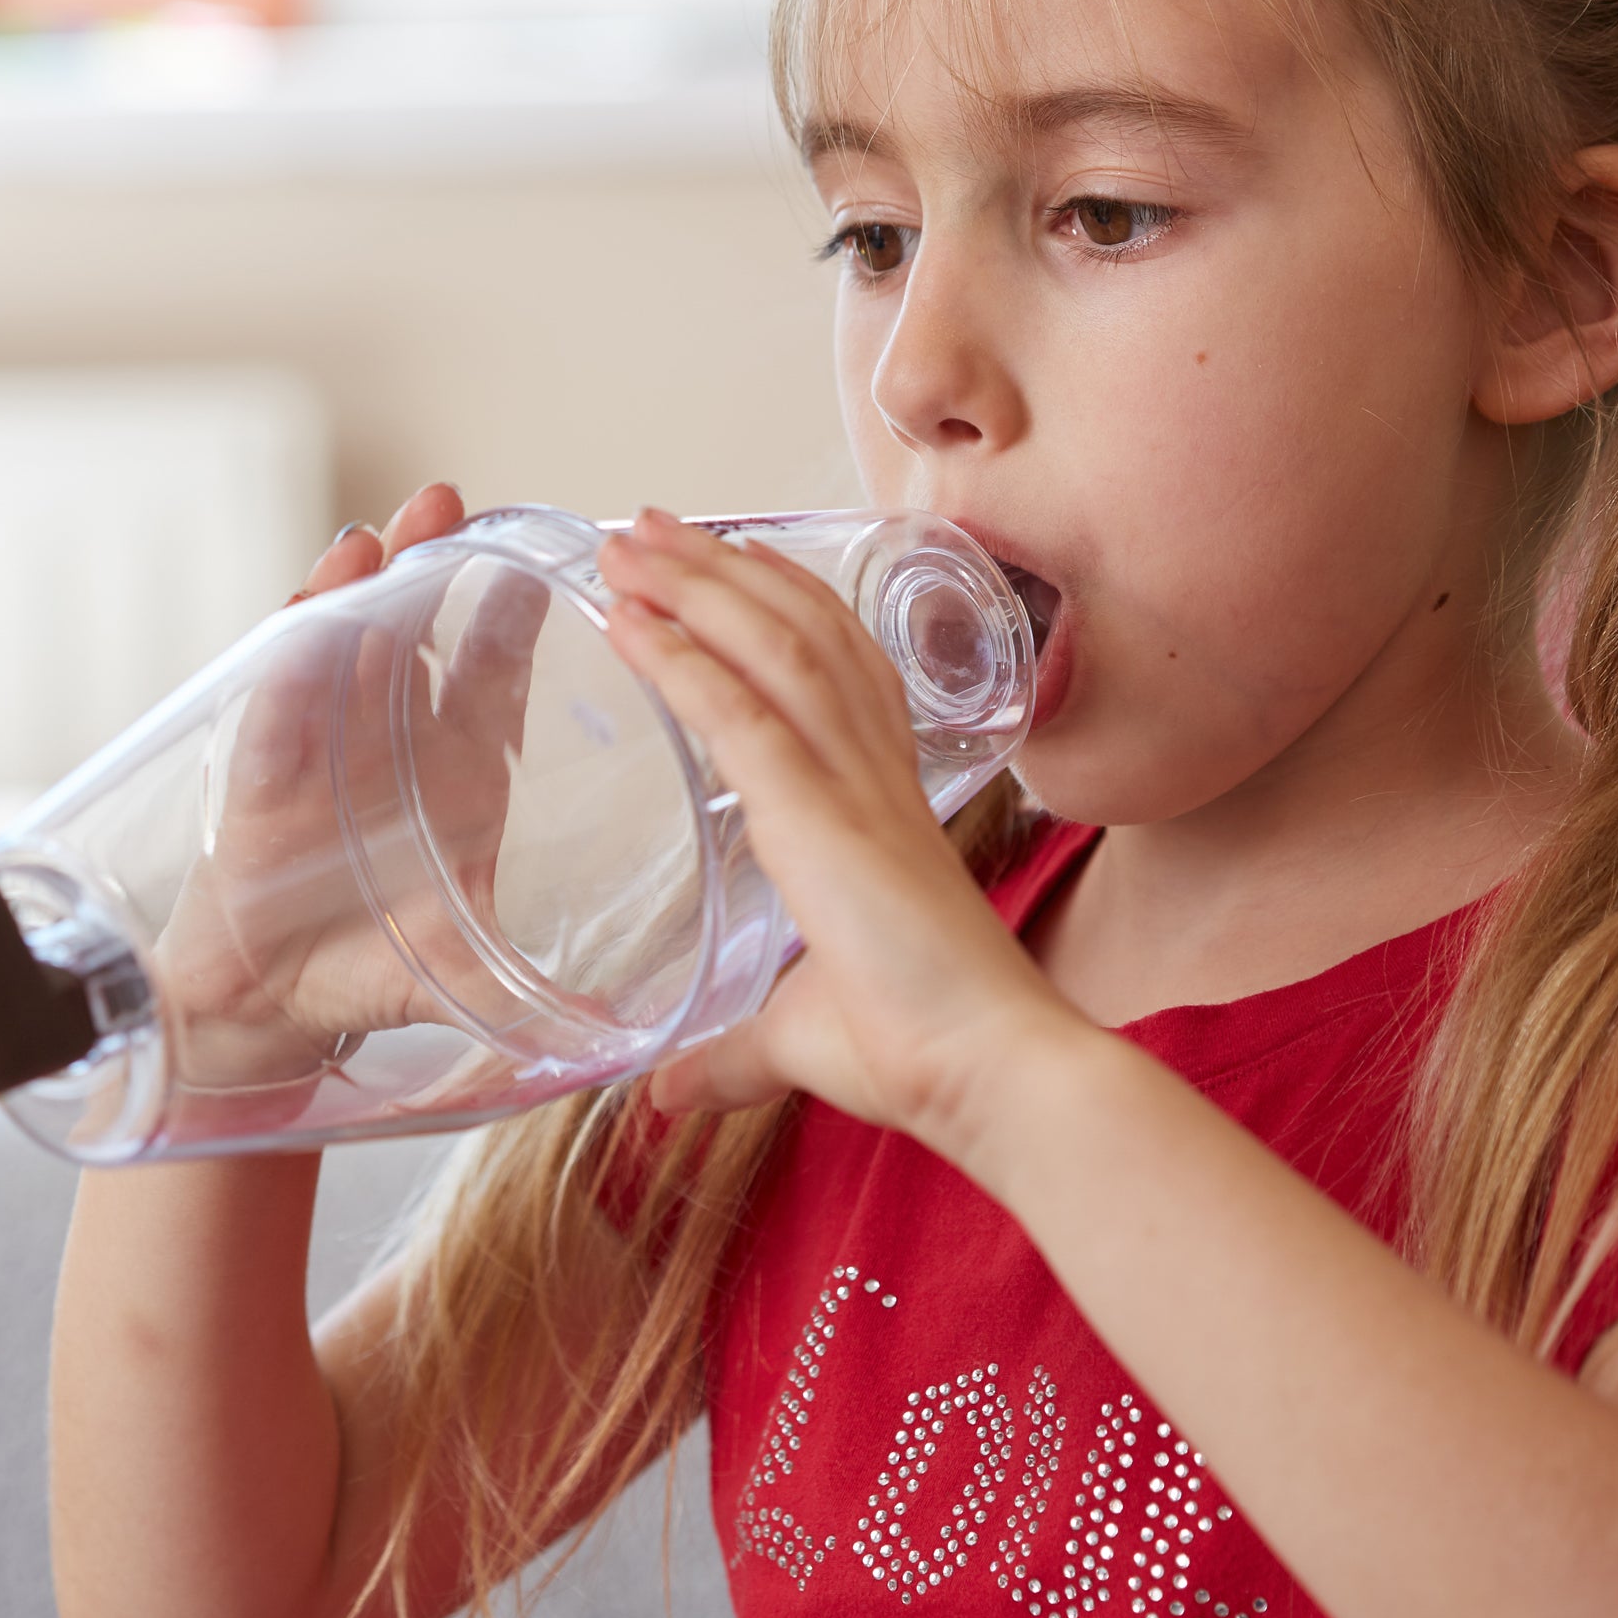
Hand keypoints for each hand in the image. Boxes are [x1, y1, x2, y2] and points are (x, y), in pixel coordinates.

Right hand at [146, 484, 540, 1107]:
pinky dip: (299, 642)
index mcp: (455, 776)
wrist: (265, 1016)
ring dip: (369, 580)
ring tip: (395, 528)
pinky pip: (280, 691)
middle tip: (457, 502)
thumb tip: (630, 1035)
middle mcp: (391, 746)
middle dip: (438, 560)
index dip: (518, 617)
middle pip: (416, 629)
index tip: (558, 559)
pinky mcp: (261, 771)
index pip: (491, 675)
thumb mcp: (470, 972)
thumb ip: (543, 995)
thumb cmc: (363, 974)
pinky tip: (321, 601)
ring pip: (347, 638)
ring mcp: (321, 746)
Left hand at [596, 509, 1099, 1151]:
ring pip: (772, 648)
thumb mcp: (801, 1037)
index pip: (841, 669)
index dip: (789, 603)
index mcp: (887, 804)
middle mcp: (877, 774)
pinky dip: (681, 657)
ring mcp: (852, 788)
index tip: (738, 559)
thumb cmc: (921, 1054)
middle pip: (801, 632)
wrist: (988, 1072)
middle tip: (651, 523)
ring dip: (695, 584)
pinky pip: (741, 714)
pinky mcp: (821, 818)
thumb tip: (668, 1094)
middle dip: (724, 569)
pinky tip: (629, 619)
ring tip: (628, 539)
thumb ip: (730, 1055)